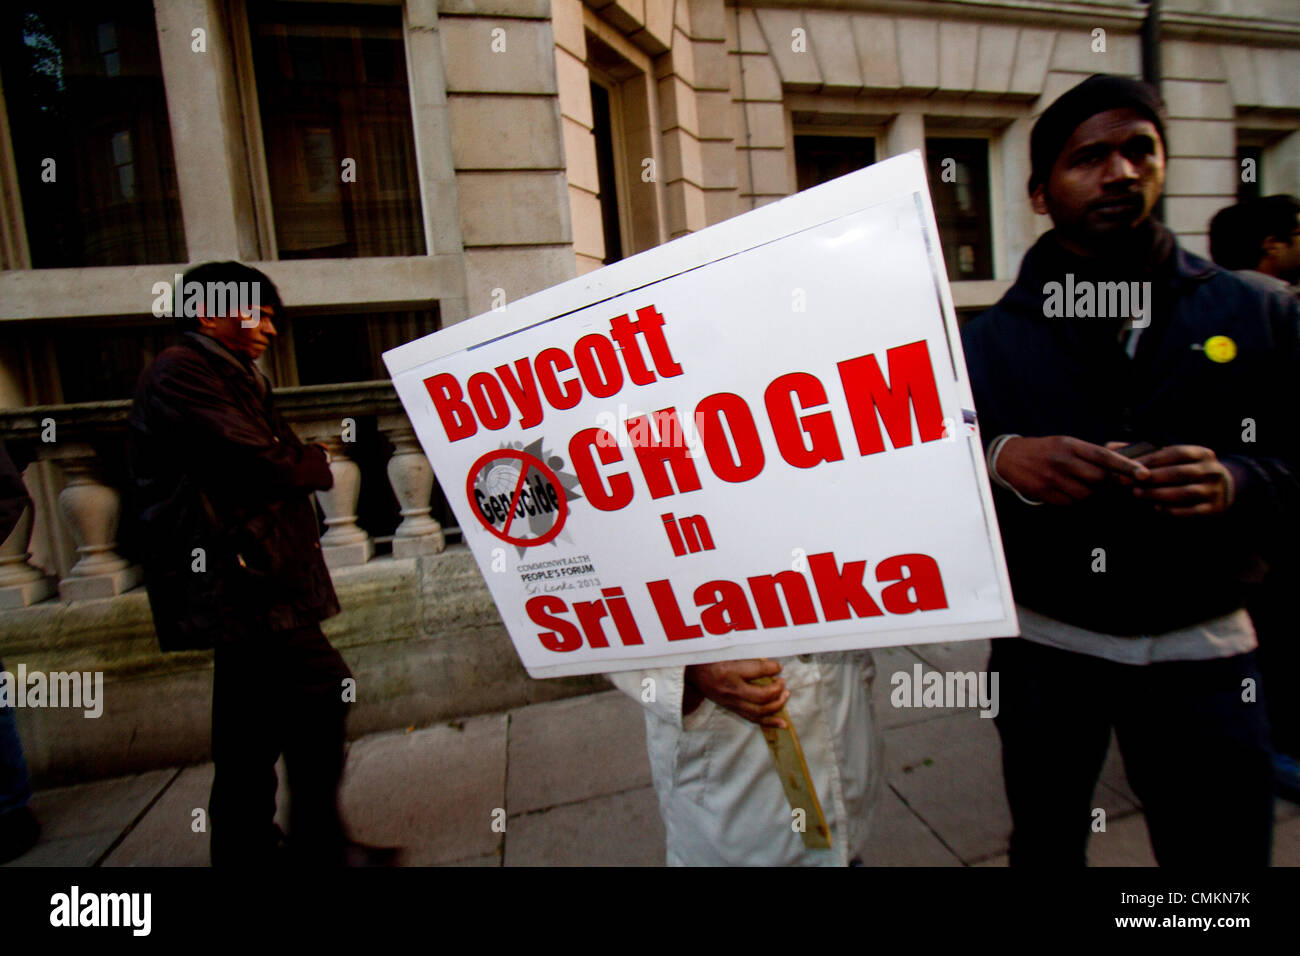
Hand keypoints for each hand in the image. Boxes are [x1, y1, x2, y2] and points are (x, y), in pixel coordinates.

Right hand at [684, 659, 788, 728]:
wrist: (693, 674)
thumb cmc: (712, 659)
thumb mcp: (727, 651)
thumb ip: (748, 656)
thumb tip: (769, 662)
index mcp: (730, 671)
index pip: (757, 670)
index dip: (773, 668)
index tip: (779, 667)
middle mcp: (731, 690)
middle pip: (761, 696)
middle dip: (777, 690)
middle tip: (783, 682)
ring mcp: (732, 702)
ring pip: (759, 711)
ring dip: (777, 705)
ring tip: (786, 696)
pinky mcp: (733, 709)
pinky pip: (753, 719)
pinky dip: (770, 722)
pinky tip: (782, 723)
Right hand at [996, 436, 1148, 504]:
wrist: (1010, 457)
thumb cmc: (1046, 450)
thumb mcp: (1068, 443)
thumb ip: (1094, 450)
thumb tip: (1124, 451)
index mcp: (1072, 445)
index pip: (1105, 456)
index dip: (1126, 466)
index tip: (1144, 474)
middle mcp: (1063, 460)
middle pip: (1098, 479)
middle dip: (1105, 484)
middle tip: (1105, 484)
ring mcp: (1052, 477)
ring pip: (1085, 494)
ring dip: (1088, 494)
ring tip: (1078, 486)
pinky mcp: (1044, 492)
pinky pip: (1069, 503)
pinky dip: (1072, 501)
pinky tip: (1065, 492)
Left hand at [1107, 443, 1233, 515]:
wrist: (1219, 490)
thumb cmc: (1183, 470)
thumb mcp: (1172, 458)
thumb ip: (1143, 452)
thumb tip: (1109, 446)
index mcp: (1202, 453)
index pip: (1174, 453)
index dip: (1150, 459)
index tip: (1127, 466)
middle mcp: (1212, 470)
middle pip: (1179, 473)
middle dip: (1151, 478)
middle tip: (1127, 483)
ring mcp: (1215, 490)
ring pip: (1185, 492)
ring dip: (1158, 494)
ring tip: (1137, 494)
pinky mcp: (1214, 508)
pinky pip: (1191, 511)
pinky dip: (1172, 509)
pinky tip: (1154, 508)